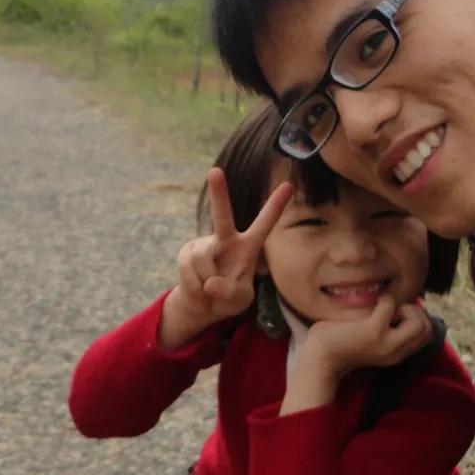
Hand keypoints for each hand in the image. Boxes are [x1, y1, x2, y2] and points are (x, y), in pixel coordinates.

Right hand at [161, 169, 292, 347]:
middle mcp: (226, 239)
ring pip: (203, 260)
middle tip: (214, 170)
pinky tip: (199, 290)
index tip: (289, 185)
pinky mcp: (186, 253)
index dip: (276, 206)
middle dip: (218, 193)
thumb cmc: (228, 297)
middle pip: (222, 215)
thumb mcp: (239, 300)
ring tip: (210, 289)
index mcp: (248, 247)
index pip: (265, 224)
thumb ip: (230, 292)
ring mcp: (204, 244)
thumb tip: (210, 283)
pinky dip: (195, 288)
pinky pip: (190, 271)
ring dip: (206, 281)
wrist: (202, 304)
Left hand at [302, 295, 431, 378]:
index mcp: (397, 354)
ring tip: (386, 308)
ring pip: (419, 323)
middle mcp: (396, 352)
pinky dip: (384, 299)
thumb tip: (402, 302)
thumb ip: (389, 328)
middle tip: (394, 310)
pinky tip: (372, 302)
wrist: (320, 357)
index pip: (428, 335)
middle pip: (428, 329)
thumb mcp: (372, 339)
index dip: (418, 317)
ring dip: (405, 307)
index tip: (398, 312)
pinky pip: (390, 306)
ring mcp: (386, 343)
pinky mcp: (373, 332)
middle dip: (416, 311)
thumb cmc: (342, 343)